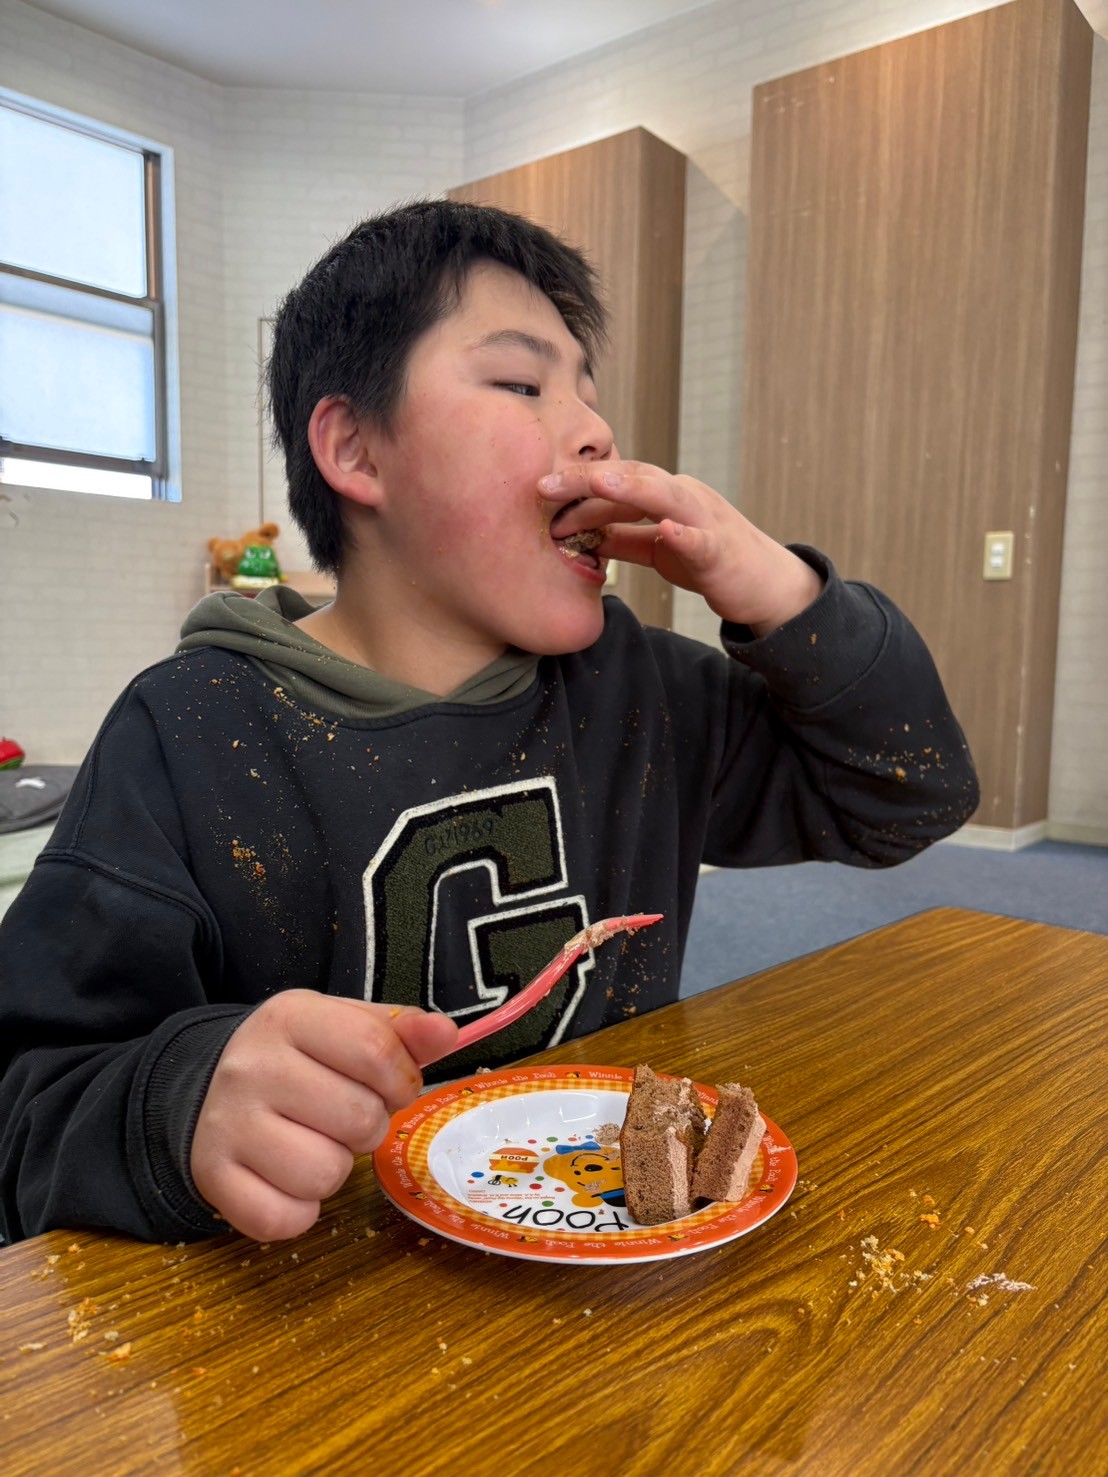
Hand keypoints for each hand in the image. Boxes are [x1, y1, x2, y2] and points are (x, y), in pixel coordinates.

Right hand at [190, 992, 457, 1240]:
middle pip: (358, 1118)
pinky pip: (283, 1220)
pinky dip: (299, 1211)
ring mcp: (226, 1124)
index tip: (392, 1085)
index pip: (375, 1050)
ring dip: (336, 1169)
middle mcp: (251, 1066)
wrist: (212, 1086)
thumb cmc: (299, 1057)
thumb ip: (401, 1031)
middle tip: (345, 1116)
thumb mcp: (346, 1026)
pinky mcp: (212, 1178)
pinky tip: (288, 1179)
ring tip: (317, 1143)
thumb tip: (446, 1034)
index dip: (401, 1078)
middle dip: (369, 1126)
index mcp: (289, 1017)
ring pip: (324, 1174)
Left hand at [541, 460, 822, 634]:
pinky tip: (668, 531)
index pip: (615, 483)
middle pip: (633, 478)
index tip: (537, 489)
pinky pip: (702, 539)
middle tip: (544, 484)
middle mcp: (684, 496)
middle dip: (588, 479)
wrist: (766, 586)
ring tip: (598, 483)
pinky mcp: (723, 550)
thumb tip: (579, 535)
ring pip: (666, 496)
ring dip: (631, 488)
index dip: (576, 486)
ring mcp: (706, 519)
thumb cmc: (710, 562)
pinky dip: (686, 533)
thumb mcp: (657, 549)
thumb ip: (623, 538)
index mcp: (665, 496)